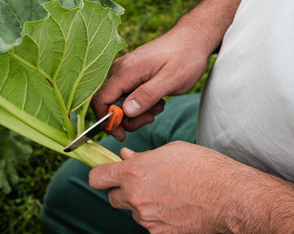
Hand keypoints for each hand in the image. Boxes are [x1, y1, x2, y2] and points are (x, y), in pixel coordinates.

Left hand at [89, 142, 244, 233]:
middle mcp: (135, 198)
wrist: (230, 197)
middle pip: (113, 198)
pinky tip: (179, 210)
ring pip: (135, 213)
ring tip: (172, 197)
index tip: (106, 176)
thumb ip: (142, 157)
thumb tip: (125, 157)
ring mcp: (147, 220)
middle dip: (124, 192)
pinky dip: (160, 220)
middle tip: (146, 185)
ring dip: (145, 206)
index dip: (100, 176)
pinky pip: (152, 227)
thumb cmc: (203, 167)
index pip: (97, 178)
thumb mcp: (170, 151)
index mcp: (133, 173)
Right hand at [91, 29, 209, 140]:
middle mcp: (119, 70)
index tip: (122, 134)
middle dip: (127, 119)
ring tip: (158, 107)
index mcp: (125, 71)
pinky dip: (139, 105)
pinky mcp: (130, 74)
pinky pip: (126, 96)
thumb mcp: (171, 80)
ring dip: (136, 113)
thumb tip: (127, 111)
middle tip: (150, 118)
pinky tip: (156, 101)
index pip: (101, 99)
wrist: (192, 39)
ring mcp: (124, 71)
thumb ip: (147, 95)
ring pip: (118, 102)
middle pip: (108, 104)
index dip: (107, 121)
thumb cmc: (185, 57)